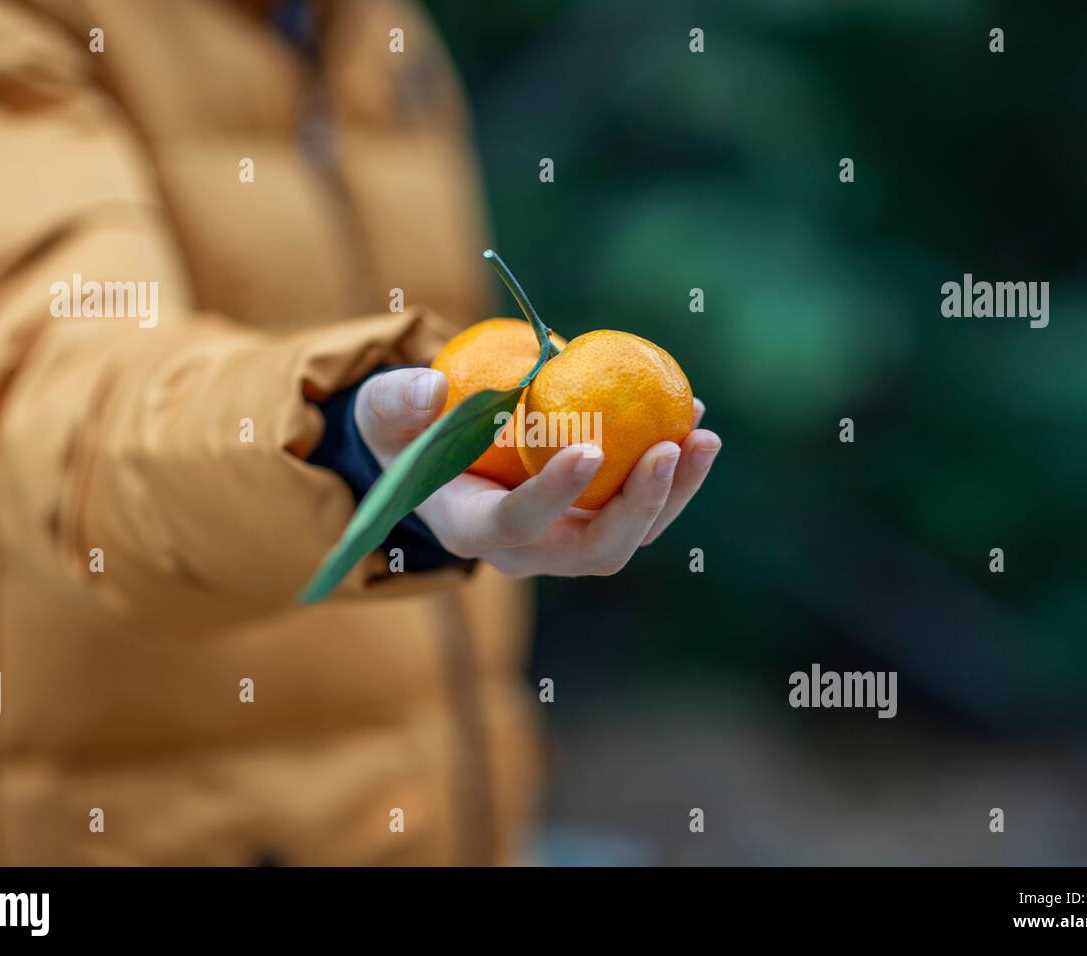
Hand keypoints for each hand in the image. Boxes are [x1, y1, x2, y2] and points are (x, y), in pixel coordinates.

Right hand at [354, 367, 720, 577]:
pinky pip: (641, 502)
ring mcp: (568, 536)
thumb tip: (430, 388)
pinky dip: (672, 466)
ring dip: (673, 490)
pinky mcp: (595, 515)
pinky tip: (693, 415)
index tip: (589, 449)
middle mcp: (529, 548)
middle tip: (669, 447)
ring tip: (702, 434)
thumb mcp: (385, 412)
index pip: (519, 524)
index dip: (554, 495)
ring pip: (632, 532)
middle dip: (640, 507)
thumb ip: (395, 401)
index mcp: (473, 529)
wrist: (435, 454)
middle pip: (597, 551)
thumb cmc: (407, 432)